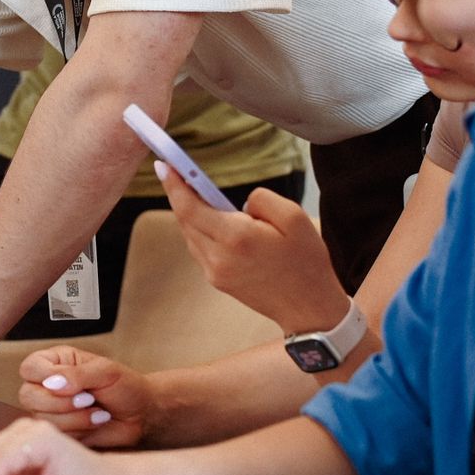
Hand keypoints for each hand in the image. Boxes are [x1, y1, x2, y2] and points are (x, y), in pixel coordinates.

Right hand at [16, 345, 151, 447]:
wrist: (141, 414)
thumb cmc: (125, 386)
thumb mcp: (105, 371)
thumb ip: (77, 375)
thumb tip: (53, 383)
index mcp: (55, 363)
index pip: (29, 367)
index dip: (45, 377)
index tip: (70, 384)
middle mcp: (47, 386)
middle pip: (28, 396)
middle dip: (61, 402)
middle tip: (88, 398)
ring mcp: (51, 410)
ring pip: (42, 418)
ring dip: (74, 418)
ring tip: (97, 411)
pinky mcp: (60, 431)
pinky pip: (56, 435)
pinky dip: (79, 431)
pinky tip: (95, 423)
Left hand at [156, 168, 345, 334]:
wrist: (310, 309)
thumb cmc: (306, 262)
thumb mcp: (295, 217)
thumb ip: (261, 199)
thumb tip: (240, 203)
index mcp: (236, 238)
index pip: (190, 208)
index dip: (174, 185)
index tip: (165, 165)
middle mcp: (219, 258)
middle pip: (185, 220)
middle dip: (180, 194)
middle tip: (177, 172)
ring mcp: (216, 273)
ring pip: (191, 235)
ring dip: (190, 213)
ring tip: (197, 193)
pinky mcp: (218, 282)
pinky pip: (200, 249)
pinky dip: (200, 231)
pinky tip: (212, 221)